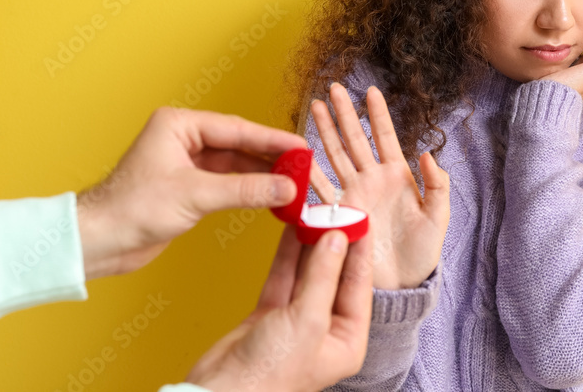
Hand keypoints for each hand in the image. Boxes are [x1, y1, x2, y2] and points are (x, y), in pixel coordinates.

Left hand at [76, 107, 301, 279]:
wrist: (100, 241)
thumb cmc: (131, 208)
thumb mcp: (195, 195)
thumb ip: (244, 190)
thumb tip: (285, 187)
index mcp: (178, 124)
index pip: (236, 128)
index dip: (272, 139)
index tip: (301, 147)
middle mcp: (182, 138)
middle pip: (239, 144)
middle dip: (271, 157)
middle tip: (304, 166)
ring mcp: (186, 162)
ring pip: (235, 164)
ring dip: (262, 175)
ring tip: (294, 183)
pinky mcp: (187, 187)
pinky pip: (227, 183)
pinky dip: (248, 190)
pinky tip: (270, 196)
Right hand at [186, 225, 372, 391]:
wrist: (221, 391)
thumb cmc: (270, 375)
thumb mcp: (307, 321)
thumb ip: (323, 277)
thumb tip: (336, 239)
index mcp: (347, 341)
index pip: (358, 285)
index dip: (359, 250)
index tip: (360, 218)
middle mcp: (325, 330)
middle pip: (334, 275)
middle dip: (333, 242)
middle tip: (335, 209)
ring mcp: (296, 321)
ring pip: (307, 272)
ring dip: (309, 243)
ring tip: (313, 212)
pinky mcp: (270, 314)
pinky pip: (283, 277)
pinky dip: (286, 253)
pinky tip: (291, 229)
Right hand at [309, 82, 449, 289]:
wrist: (402, 284)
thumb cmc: (423, 251)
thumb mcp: (439, 216)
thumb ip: (437, 185)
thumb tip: (428, 153)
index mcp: (397, 175)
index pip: (385, 136)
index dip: (377, 113)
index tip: (370, 89)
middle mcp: (372, 179)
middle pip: (355, 138)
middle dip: (344, 113)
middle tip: (333, 87)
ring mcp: (353, 194)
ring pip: (336, 155)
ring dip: (325, 131)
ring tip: (315, 106)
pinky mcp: (340, 213)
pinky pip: (322, 188)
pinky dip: (310, 171)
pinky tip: (300, 153)